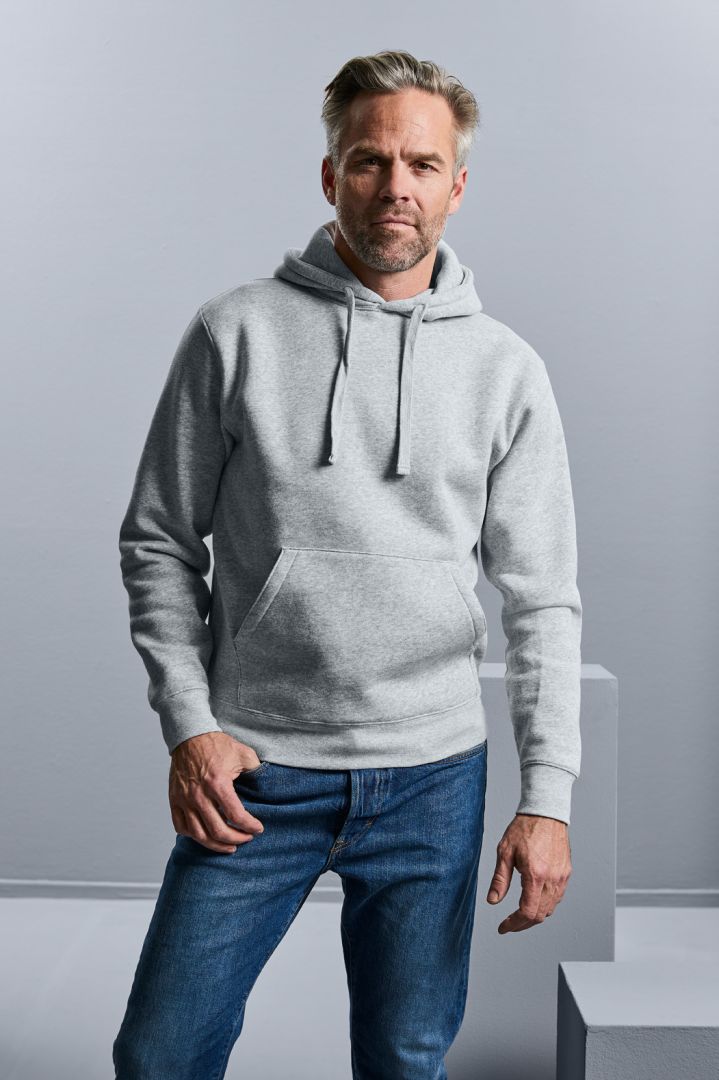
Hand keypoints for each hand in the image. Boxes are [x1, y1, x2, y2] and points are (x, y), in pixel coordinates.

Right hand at [169, 731, 265, 853]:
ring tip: (229, 847)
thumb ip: (256, 771)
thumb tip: (267, 787)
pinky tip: (206, 836)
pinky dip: (194, 836)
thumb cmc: (216, 745)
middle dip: (236, 839)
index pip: (236, 815)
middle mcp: (199, 795)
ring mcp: (184, 800)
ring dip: (216, 845)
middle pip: (218, 831)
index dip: (250, 826)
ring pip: (199, 835)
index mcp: (218, 783)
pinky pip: (181, 827)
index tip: (258, 829)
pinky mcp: (174, 800)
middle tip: (246, 839)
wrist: (190, 736)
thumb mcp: (243, 753)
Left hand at [486, 813, 571, 932]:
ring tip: (519, 914)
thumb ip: (500, 879)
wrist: (546, 813)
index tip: (504, 927)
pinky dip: (545, 905)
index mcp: (535, 875)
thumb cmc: (524, 829)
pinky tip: (534, 900)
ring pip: (550, 909)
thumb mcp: (505, 852)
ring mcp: (562, 877)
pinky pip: (557, 897)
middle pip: (540, 915)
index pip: (527, 912)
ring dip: (535, 915)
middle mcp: (552, 879)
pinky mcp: (566, 873)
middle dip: (523, 923)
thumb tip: (493, 901)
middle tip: (509, 924)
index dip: (514, 924)